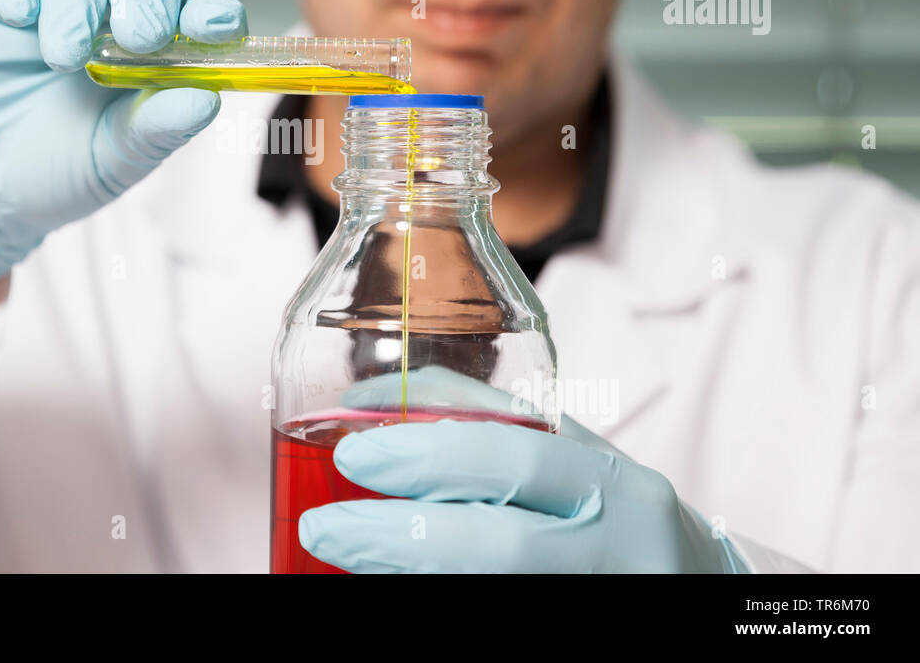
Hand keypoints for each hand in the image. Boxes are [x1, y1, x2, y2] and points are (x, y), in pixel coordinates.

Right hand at [0, 0, 245, 283]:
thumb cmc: (55, 165)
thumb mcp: (113, 159)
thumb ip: (158, 129)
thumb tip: (209, 100)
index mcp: (159, 34)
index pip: (198, 2)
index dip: (211, 10)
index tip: (214, 28)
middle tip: (140, 38)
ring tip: (64, 56)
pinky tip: (17, 12)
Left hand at [301, 369, 750, 572]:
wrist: (705, 598)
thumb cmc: (616, 517)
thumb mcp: (575, 460)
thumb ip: (493, 422)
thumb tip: (375, 393)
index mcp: (620, 487)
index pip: (515, 458)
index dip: (427, 452)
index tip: (355, 450)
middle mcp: (622, 550)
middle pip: (499, 543)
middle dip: (399, 534)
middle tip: (325, 526)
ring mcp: (608, 600)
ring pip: (492, 584)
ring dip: (405, 573)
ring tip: (341, 553)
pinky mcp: (590, 637)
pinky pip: (499, 617)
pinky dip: (435, 596)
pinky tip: (387, 586)